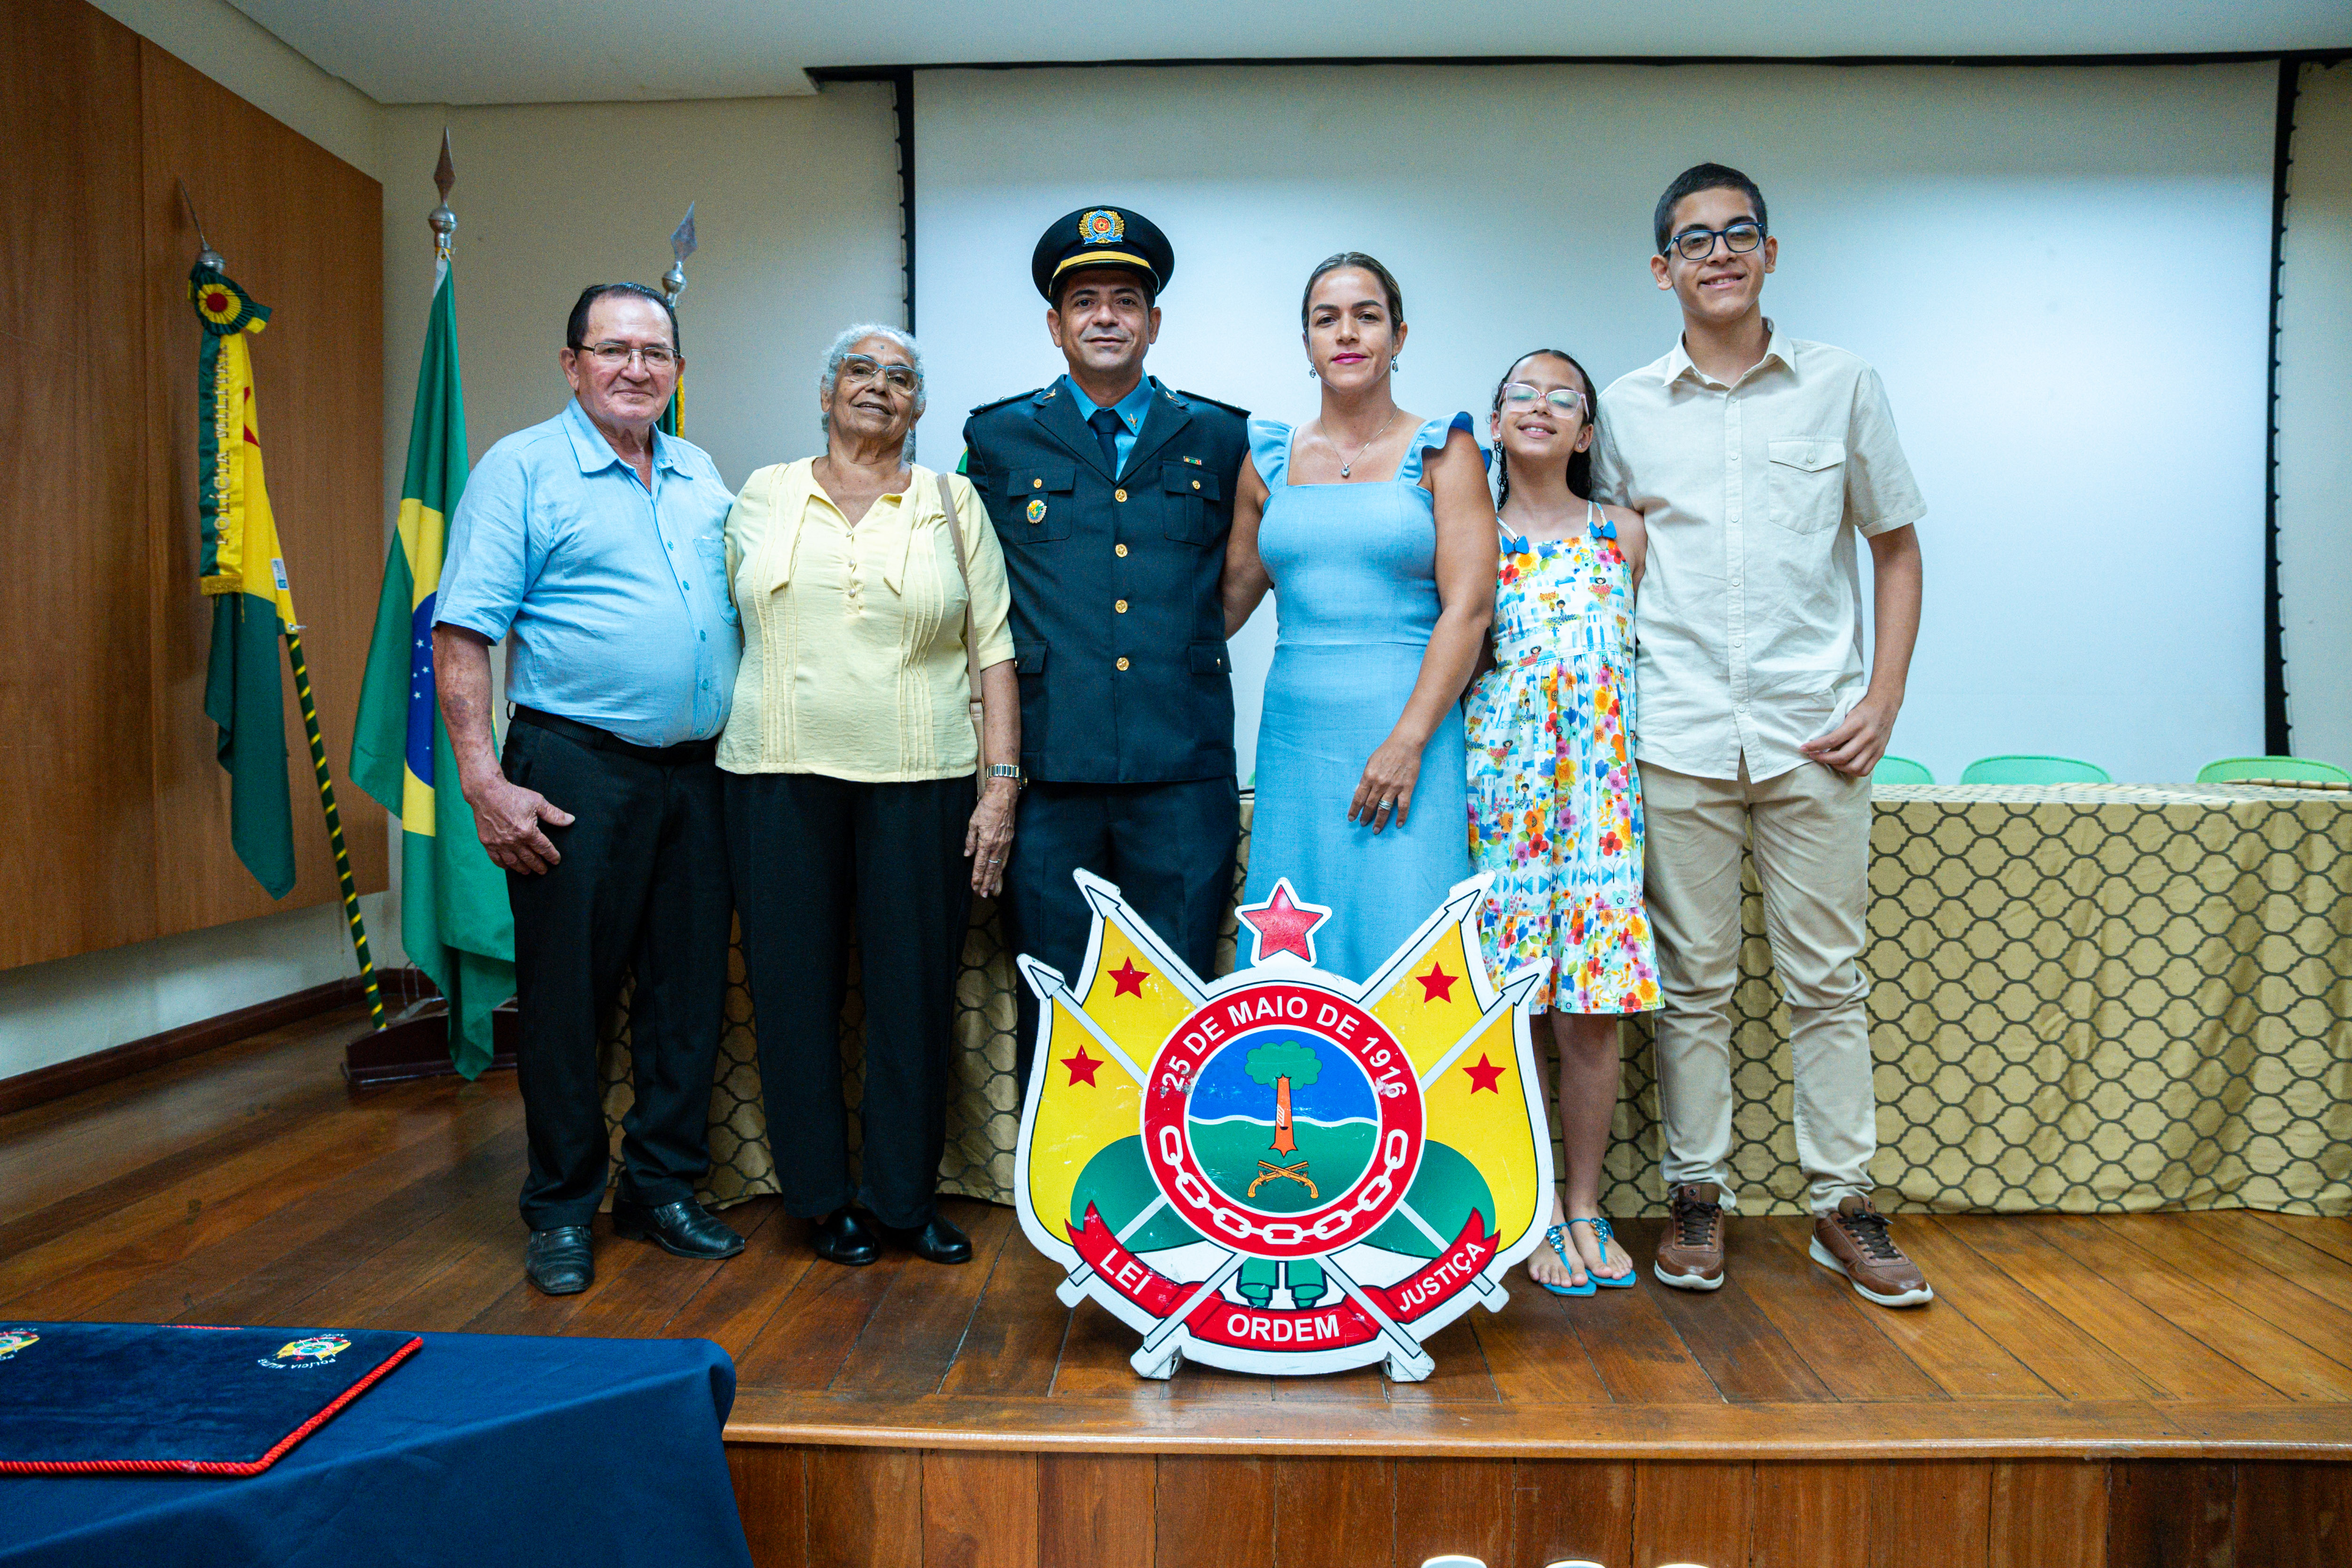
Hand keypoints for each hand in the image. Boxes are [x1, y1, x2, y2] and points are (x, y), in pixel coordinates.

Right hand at [467, 773, 574, 874]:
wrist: (486, 793)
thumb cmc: (513, 795)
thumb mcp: (538, 802)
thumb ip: (554, 814)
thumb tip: (571, 820)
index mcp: (528, 832)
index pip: (544, 849)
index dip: (552, 856)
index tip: (556, 861)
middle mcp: (514, 841)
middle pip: (530, 859)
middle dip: (539, 866)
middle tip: (544, 871)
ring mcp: (500, 843)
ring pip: (514, 862)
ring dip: (522, 869)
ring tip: (528, 872)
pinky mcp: (487, 843)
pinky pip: (496, 859)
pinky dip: (504, 865)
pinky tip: (509, 867)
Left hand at [965, 778, 1018, 895]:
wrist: (1004, 796)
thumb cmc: (987, 807)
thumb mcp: (973, 822)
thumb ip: (970, 840)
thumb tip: (968, 854)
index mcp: (986, 841)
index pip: (981, 864)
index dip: (977, 876)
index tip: (974, 886)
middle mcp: (997, 845)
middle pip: (992, 869)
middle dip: (986, 883)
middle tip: (982, 894)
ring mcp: (1005, 843)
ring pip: (1000, 865)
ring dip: (995, 879)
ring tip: (991, 890)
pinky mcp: (1010, 840)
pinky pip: (1006, 858)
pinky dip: (1002, 868)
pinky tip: (999, 874)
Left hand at [1348, 731, 1425, 833]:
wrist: (1405, 744)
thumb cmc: (1386, 751)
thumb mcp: (1370, 762)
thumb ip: (1365, 777)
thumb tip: (1359, 790)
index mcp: (1369, 776)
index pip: (1358, 798)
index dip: (1354, 810)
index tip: (1351, 818)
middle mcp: (1379, 784)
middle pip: (1370, 805)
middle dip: (1365, 817)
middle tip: (1363, 824)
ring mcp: (1393, 787)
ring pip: (1384, 809)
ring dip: (1379, 821)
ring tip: (1375, 830)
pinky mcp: (1406, 788)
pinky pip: (1403, 806)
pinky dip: (1401, 817)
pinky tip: (1398, 824)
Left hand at [1802, 690, 1900, 777]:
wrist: (1885, 705)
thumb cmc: (1862, 708)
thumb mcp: (1847, 713)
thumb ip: (1837, 729)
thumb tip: (1820, 745)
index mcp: (1856, 724)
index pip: (1832, 740)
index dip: (1815, 746)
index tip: (1803, 748)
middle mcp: (1867, 737)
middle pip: (1841, 757)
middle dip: (1823, 759)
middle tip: (1814, 755)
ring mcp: (1875, 747)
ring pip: (1853, 767)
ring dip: (1837, 767)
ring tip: (1829, 761)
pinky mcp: (1880, 753)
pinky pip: (1865, 770)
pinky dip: (1851, 771)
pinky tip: (1843, 765)